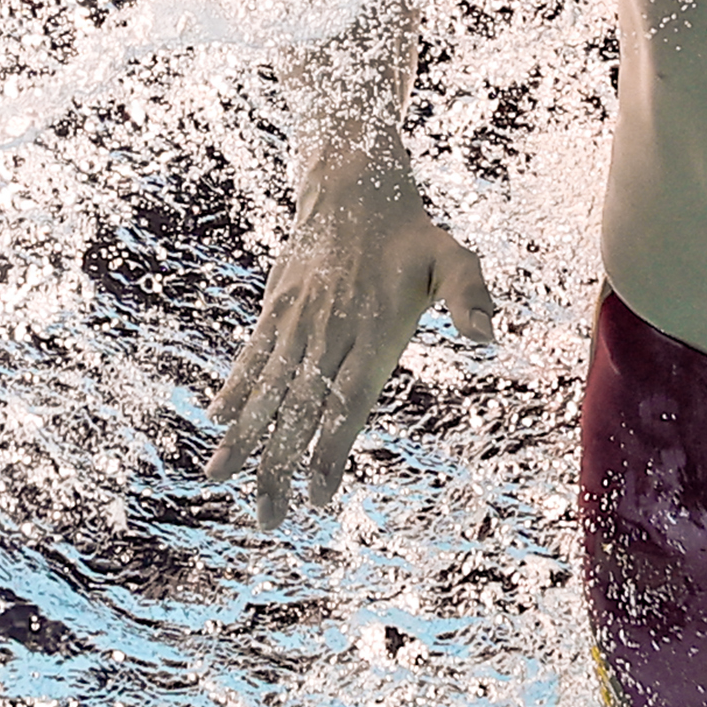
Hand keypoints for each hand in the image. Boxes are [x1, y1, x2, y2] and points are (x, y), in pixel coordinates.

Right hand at [210, 193, 498, 522]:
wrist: (355, 188)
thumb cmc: (413, 238)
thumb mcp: (453, 259)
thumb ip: (470, 296)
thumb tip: (490, 337)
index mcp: (372, 332)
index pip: (348, 402)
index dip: (330, 449)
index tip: (318, 493)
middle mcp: (330, 332)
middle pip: (301, 410)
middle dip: (278, 466)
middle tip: (267, 518)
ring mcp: (298, 322)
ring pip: (268, 389)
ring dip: (243, 437)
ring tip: (218, 479)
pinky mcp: (277, 309)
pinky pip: (252, 354)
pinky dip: (233, 387)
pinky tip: (216, 421)